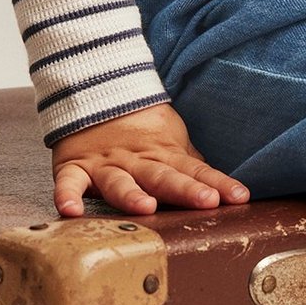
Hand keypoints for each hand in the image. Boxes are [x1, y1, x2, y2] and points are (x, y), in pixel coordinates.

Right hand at [51, 102, 249, 218]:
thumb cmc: (141, 128)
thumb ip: (191, 167)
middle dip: (185, 189)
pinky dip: (67, 195)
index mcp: (163, 156)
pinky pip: (68, 182)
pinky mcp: (75, 167)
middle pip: (163, 177)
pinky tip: (70, 211)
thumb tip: (222, 189)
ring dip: (131, 195)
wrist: (95, 92)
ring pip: (119, 182)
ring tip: (145, 207)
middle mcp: (137, 162)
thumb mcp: (172, 142)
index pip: (195, 170)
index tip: (239, 197)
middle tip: (206, 200)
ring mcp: (105, 165)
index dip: (217, 183)